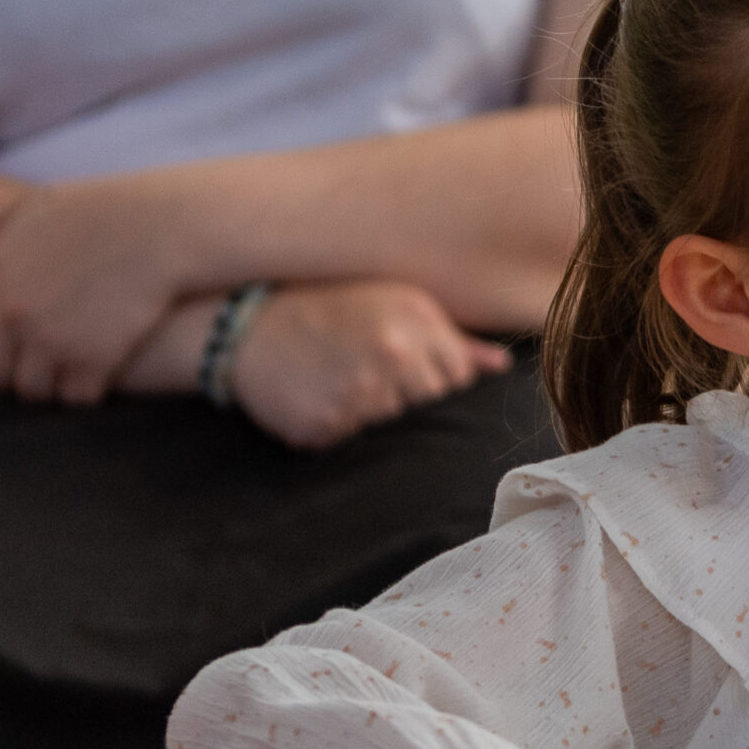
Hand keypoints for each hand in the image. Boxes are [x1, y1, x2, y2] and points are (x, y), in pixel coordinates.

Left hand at [0, 181, 182, 403]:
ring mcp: (52, 341)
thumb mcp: (35, 207)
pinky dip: (85, 393)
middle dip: (5, 378)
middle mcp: (13, 314)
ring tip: (65, 376)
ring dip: (47, 388)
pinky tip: (98, 379)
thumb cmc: (104, 210)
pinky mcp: (93, 361)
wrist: (166, 227)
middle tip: (26, 376)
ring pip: (32, 391)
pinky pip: (76, 398)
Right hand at [230, 280, 511, 449]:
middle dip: (408, 404)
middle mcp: (393, 354)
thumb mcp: (394, 305)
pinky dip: (339, 430)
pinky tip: (319, 399)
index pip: (457, 380)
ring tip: (340, 384)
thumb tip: (502, 365)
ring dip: (372, 418)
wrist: (247, 323)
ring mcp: (359, 391)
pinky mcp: (325, 422)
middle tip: (370, 381)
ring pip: (394, 431)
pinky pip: (351, 444)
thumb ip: (453, 339)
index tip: (407, 376)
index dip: (435, 384)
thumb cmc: (331, 309)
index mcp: (416, 322)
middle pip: (431, 408)